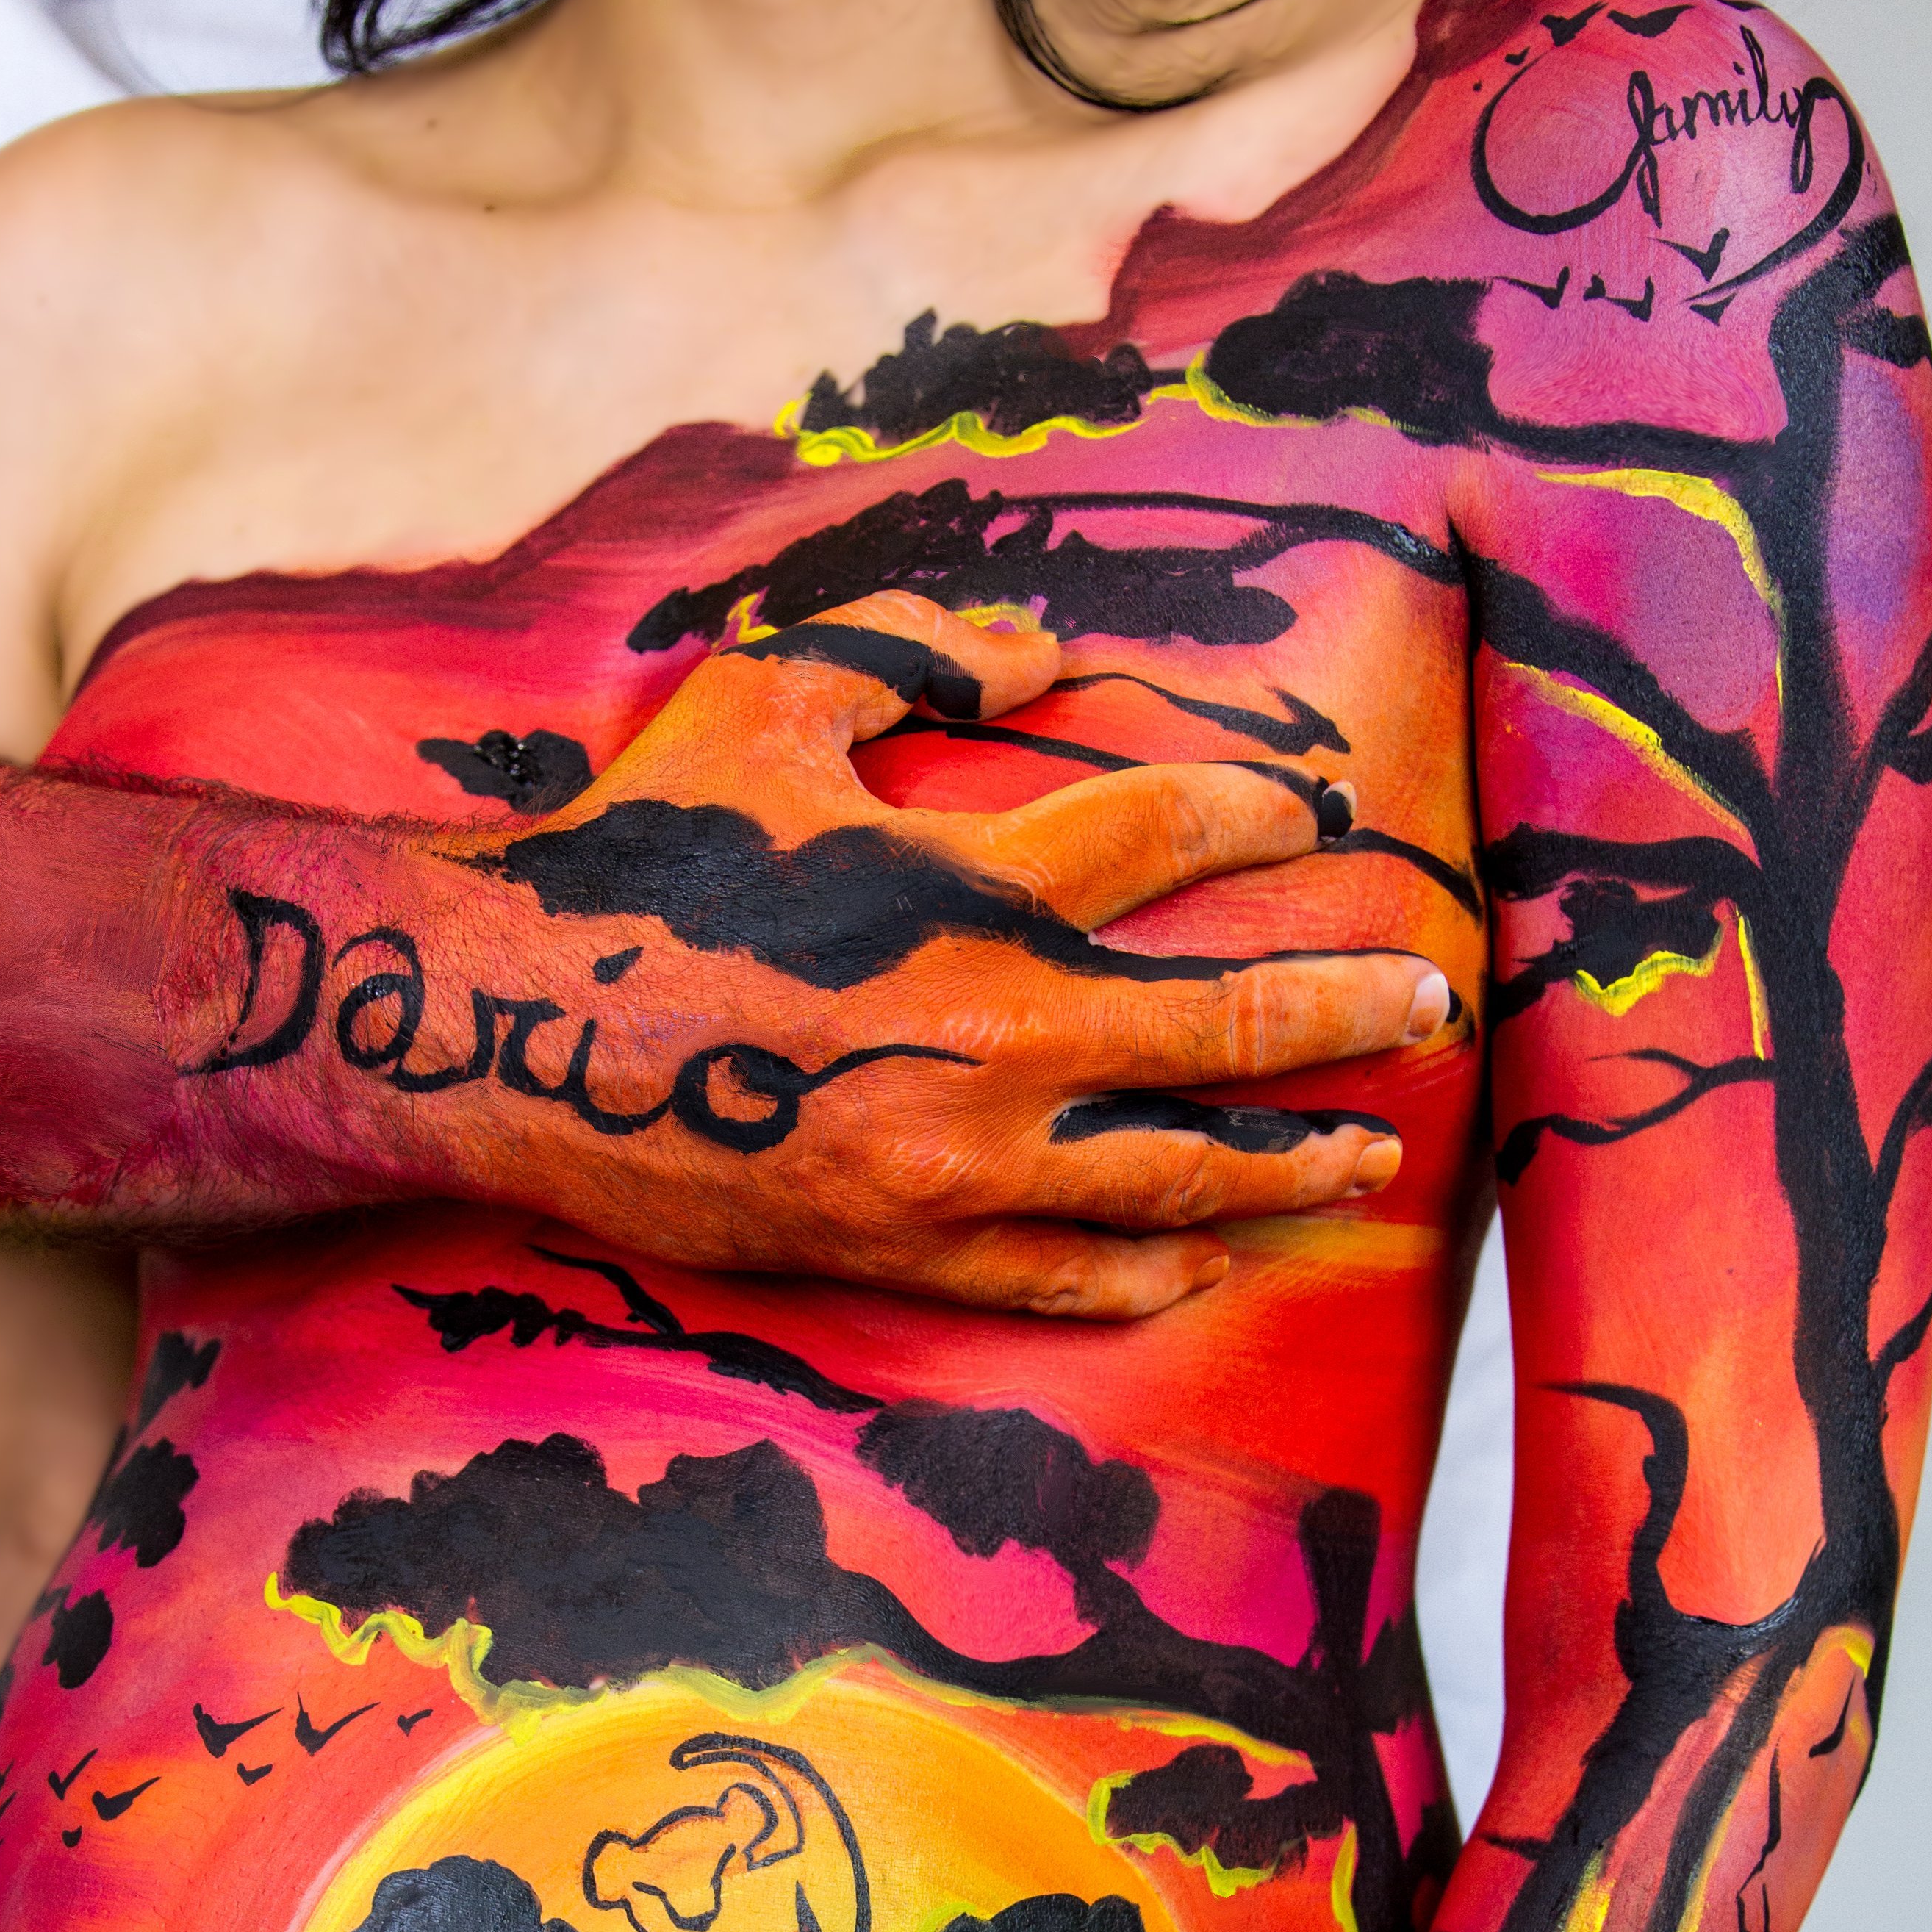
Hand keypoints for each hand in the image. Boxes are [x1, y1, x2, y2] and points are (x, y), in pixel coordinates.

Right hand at [370, 591, 1453, 1318]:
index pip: (1175, 834)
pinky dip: (1145, 1269)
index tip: (1320, 819)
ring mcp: (951, 1162)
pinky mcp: (893, 1249)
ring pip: (1172, 1174)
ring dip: (1289, 1162)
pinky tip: (1203, 1253)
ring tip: (1368, 1157)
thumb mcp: (768, 699)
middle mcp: (993, 1034)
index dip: (1265, 816)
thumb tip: (1050, 653)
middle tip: (1434, 1004)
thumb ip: (919, 656)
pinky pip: (1056, 1278)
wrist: (497, 1025)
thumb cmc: (637, 850)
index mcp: (973, 884)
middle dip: (1351, 1013)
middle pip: (1230, 1028)